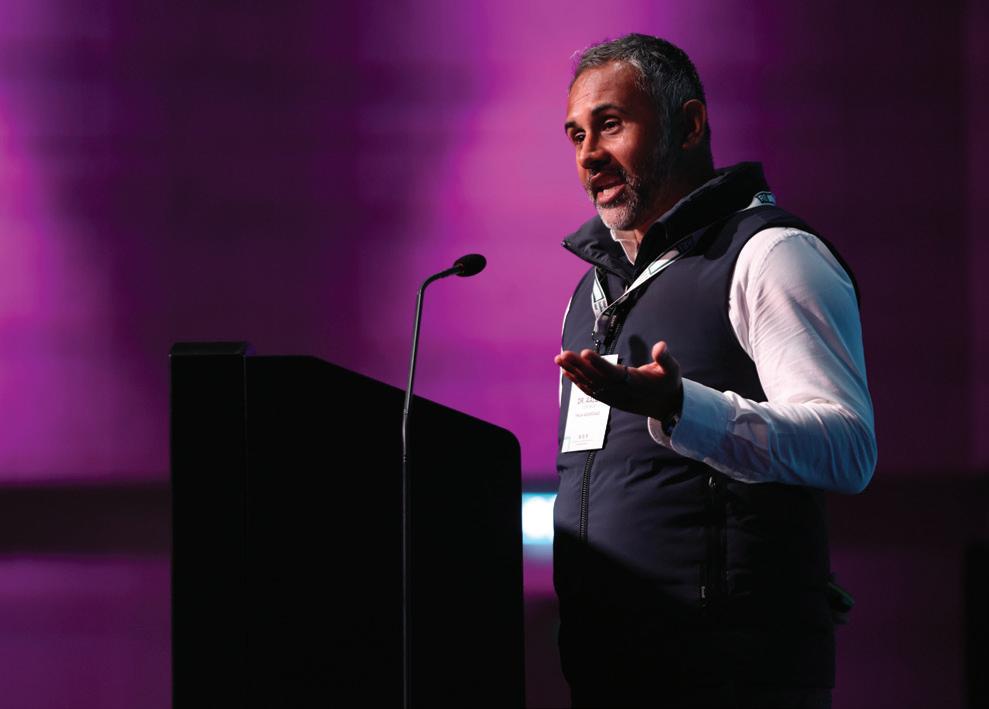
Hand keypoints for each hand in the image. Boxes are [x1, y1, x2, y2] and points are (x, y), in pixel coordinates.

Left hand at [555, 341, 683, 420]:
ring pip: (590, 384)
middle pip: (596, 378)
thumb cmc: (667, 384)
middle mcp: (621, 392)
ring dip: (573, 372)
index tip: (584, 353)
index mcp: (634, 383)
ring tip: (559, 359)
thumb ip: (665, 358)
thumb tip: (661, 345)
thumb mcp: (672, 370)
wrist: (666, 407)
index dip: (598, 364)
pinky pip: (591, 391)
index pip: (613, 372)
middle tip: (563, 354)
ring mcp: (614, 397)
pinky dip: (577, 382)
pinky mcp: (610, 400)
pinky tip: (566, 372)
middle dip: (578, 366)